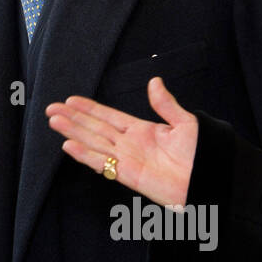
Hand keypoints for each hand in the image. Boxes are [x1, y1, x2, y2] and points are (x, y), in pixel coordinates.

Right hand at [46, 76, 198, 206]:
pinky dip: (85, 155)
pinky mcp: (128, 176)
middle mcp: (129, 144)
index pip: (108, 116)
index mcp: (141, 130)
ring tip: (54, 122)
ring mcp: (126, 160)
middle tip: (51, 109)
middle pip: (94, 128)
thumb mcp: (186, 123)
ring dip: (73, 133)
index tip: (70, 100)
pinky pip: (102, 163)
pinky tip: (69, 146)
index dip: (89, 108)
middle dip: (73, 118)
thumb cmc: (202, 154)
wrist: (210, 179)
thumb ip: (166, 104)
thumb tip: (154, 81)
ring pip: (93, 143)